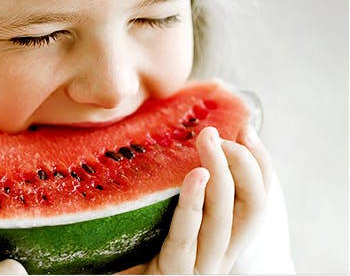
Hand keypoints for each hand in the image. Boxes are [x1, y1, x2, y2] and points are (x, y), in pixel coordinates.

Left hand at [122, 126, 272, 273]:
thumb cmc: (131, 254)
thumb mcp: (160, 219)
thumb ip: (178, 194)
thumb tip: (181, 144)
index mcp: (222, 242)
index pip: (255, 200)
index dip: (259, 164)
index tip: (244, 129)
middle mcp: (218, 256)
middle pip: (251, 206)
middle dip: (244, 162)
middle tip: (217, 131)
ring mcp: (198, 268)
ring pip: (223, 218)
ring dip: (221, 171)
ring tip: (209, 139)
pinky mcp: (172, 274)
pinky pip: (185, 237)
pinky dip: (193, 203)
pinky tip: (196, 175)